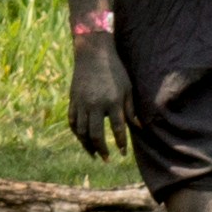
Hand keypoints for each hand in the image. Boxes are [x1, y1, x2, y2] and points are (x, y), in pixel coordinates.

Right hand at [67, 32, 130, 156]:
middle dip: (102, 149)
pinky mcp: (72, 100)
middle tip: (107, 158)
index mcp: (112, 101)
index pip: (118, 129)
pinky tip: (83, 140)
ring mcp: (82, 103)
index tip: (123, 153)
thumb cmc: (114, 70)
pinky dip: (77, 133)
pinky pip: (72, 122)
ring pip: (81, 131)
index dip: (121, 143)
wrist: (93, 53)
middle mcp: (95, 104)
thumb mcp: (127, 88)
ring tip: (94, 154)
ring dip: (87, 145)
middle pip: (96, 134)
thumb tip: (139, 128)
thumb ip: (130, 109)